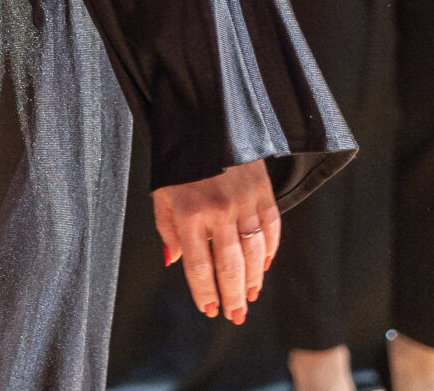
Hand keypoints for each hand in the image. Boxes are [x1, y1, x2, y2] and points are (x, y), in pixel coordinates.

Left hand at [151, 159, 277, 324]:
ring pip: (254, 253)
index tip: (208, 310)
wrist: (203, 117)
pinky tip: (263, 268)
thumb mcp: (162, 193)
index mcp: (189, 213)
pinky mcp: (263, 192)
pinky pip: (271, 229)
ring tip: (248, 297)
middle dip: (231, 296)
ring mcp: (244, 202)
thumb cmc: (178, 160)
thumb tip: (173, 263)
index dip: (204, 291)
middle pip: (229, 266)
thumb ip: (167, 230)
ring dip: (252, 280)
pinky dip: (270, 252)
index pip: (198, 265)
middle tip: (234, 316)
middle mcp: (219, 211)